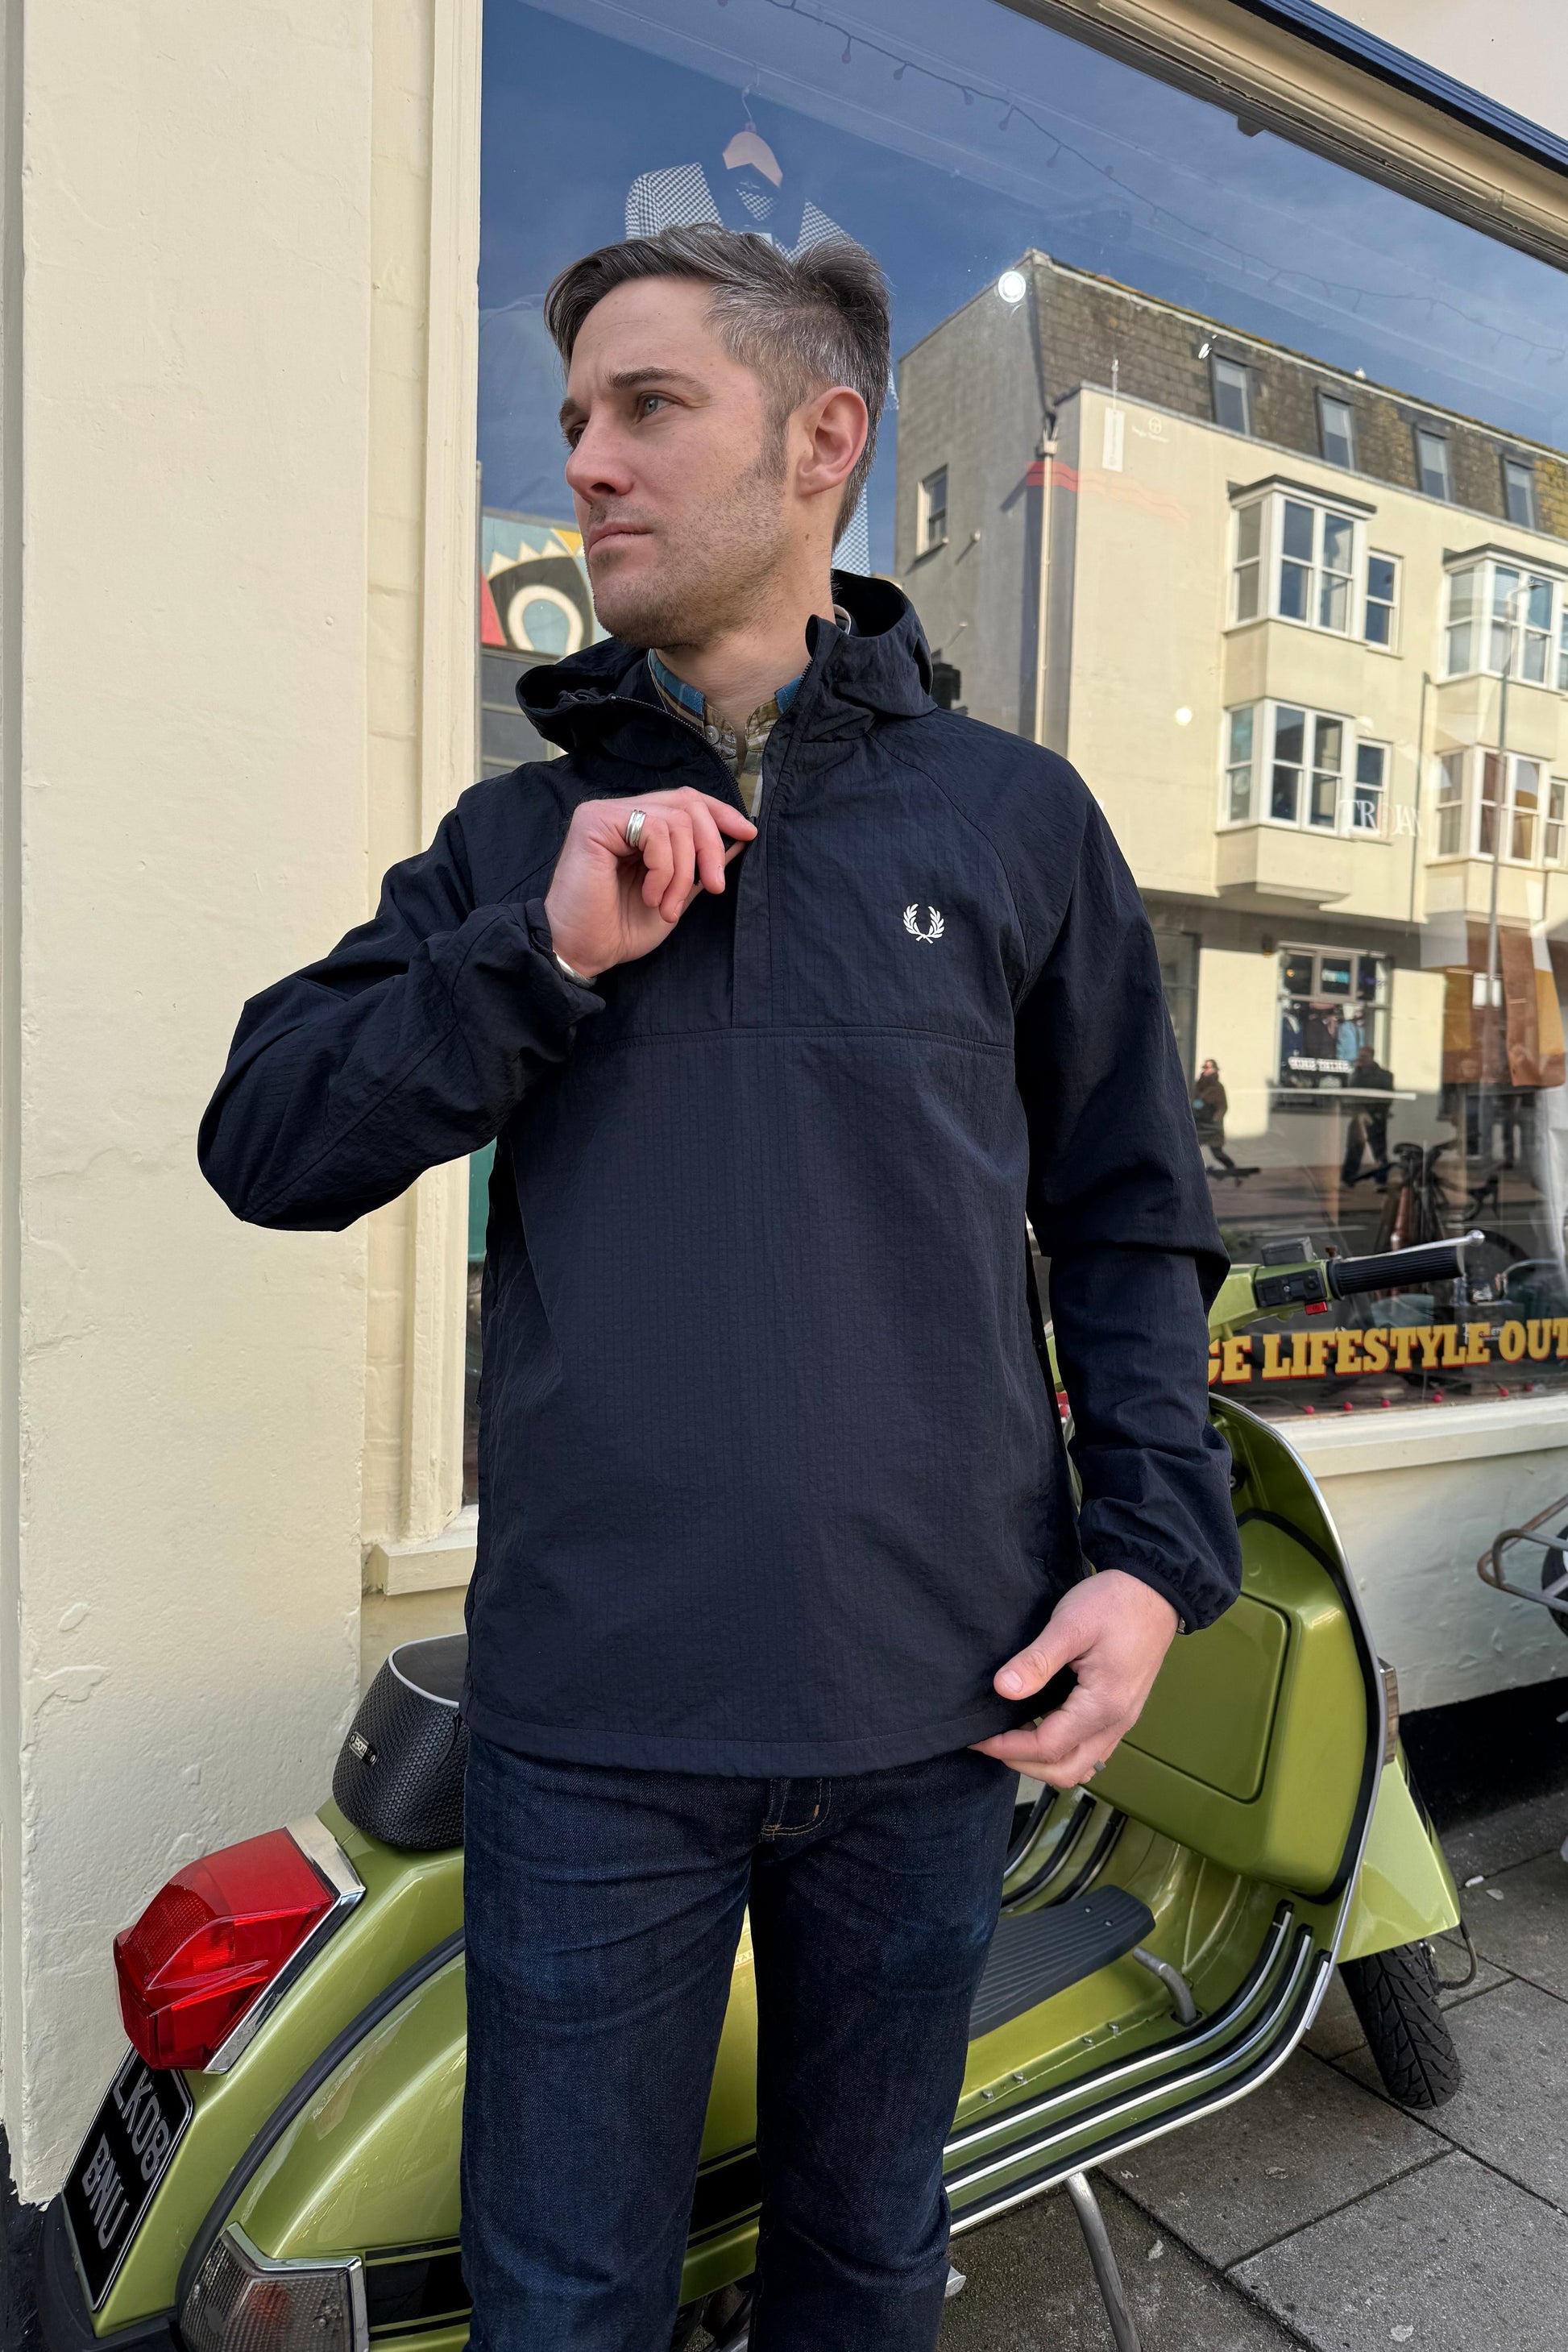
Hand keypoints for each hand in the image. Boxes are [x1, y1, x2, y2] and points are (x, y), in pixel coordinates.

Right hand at [543, 790, 755, 979]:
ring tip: (668, 906)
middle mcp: (621, 812)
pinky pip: (653, 830)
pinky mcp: (595, 822)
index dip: (721, 812)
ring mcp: (606, 813)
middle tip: (713, 887)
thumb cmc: (620, 928)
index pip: (687, 800)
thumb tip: (738, 836)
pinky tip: (650, 895)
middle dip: (710, 847)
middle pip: (688, 803)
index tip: (747, 834)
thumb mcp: (676, 893)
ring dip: (683, 871)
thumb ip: (700, 864)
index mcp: (638, 825)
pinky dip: (663, 868)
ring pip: (675, 820)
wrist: (584, 951)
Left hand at [971, 1571, 1178, 1788]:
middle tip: (991, 1742)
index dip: (1009, 1748)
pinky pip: (1092, 1747)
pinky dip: (1063, 1748)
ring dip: (1044, 1760)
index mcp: (1102, 1706)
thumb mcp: (1070, 1624)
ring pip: (1081, 1764)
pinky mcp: (1122, 1709)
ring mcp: (1122, 1719)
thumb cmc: (1115, 1603)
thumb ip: (1037, 1660)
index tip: (979, 1738)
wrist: (1155, 1589)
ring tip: (1013, 1735)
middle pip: (1066, 1770)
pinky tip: (1041, 1722)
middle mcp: (1116, 1722)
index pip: (1048, 1747)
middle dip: (1024, 1764)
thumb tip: (1003, 1689)